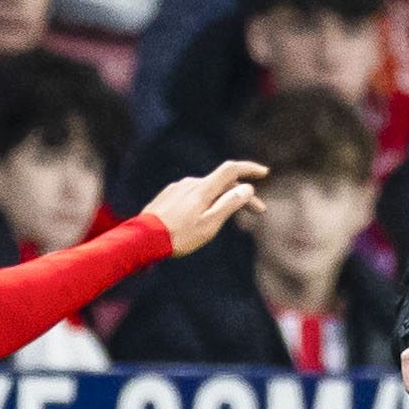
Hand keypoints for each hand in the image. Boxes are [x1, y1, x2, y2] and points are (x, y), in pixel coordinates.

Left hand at [144, 159, 265, 254]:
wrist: (144, 238)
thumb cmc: (179, 236)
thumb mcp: (209, 224)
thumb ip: (229, 205)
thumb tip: (247, 188)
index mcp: (203, 189)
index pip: (231, 170)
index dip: (249, 169)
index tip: (264, 172)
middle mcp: (191, 183)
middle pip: (222, 184)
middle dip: (242, 195)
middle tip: (258, 211)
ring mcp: (179, 188)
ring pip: (207, 190)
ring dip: (222, 200)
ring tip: (226, 220)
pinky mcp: (169, 195)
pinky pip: (193, 195)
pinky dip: (205, 202)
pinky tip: (201, 218)